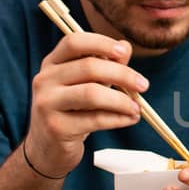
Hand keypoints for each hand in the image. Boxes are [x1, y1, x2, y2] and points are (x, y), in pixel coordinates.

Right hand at [23, 31, 148, 176]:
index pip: (74, 42)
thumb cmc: (71, 110)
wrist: (47, 147)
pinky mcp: (56, 127)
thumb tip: (126, 46)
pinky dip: (118, 118)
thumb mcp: (86, 84)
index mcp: (51, 63)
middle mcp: (44, 80)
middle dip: (122, 75)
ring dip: (122, 100)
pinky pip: (94, 119)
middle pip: (89, 67)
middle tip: (143, 85)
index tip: (123, 52)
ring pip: (92, 94)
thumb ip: (105, 64)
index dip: (101, 43)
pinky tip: (130, 119)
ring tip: (137, 107)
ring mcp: (47, 104)